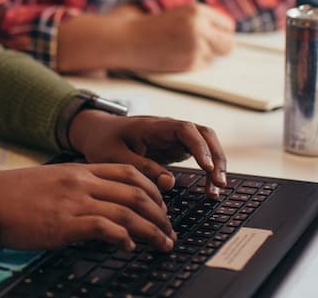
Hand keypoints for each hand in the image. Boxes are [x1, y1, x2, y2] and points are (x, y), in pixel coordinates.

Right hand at [0, 163, 175, 251]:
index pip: (129, 173)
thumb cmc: (17, 195)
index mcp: (80, 170)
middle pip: (136, 193)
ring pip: (127, 212)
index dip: (153, 190)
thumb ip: (79, 188)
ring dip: (151, 230)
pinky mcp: (65, 223)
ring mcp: (74, 201)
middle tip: (169, 231)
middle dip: (160, 215)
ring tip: (162, 244)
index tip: (162, 206)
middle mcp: (82, 182)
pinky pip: (105, 228)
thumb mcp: (54, 182)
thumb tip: (103, 205)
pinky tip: (130, 247)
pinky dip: (123, 238)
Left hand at [68, 109, 227, 197]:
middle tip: (219, 184)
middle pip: (204, 134)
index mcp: (153, 126)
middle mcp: (169, 128)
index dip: (199, 147)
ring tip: (216, 191)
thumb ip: (141, 167)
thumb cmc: (103, 141)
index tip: (207, 168)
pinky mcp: (176, 148)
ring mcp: (174, 137)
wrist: (98, 132)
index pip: (185, 129)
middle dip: (216, 157)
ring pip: (206, 144)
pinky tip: (209, 189)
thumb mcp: (114, 156)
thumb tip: (169, 182)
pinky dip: (208, 170)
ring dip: (216, 164)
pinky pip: (200, 155)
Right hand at [122, 3, 234, 71]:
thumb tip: (227, 36)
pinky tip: (179, 56)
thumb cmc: (154, 27)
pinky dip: (195, 63)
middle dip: (221, 46)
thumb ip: (204, 21)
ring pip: (216, 57)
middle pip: (229, 44)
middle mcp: (199, 27)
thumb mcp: (182, 14)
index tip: (214, 34)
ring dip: (206, 55)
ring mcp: (195, 47)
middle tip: (209, 46)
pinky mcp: (189, 63)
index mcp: (198, 11)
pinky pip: (203, 66)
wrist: (130, 40)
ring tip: (187, 49)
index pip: (228, 25)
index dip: (221, 31)